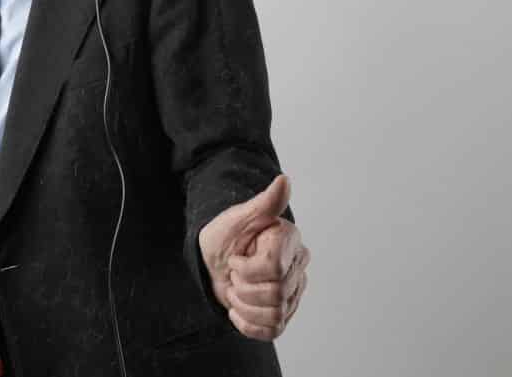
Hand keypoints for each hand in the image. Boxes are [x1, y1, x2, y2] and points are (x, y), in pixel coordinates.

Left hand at [198, 174, 309, 340]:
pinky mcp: (284, 313)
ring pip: (275, 315)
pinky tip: (238, 309)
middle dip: (243, 286)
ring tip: (236, 290)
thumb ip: (264, 203)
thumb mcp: (238, 217)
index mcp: (290, 240)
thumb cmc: (225, 235)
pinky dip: (248, 324)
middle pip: (275, 293)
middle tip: (234, 274)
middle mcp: (298, 266)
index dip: (247, 268)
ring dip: (244, 306)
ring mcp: (294, 292)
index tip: (235, 258)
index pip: (274, 269)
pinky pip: (272, 331)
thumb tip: (284, 180)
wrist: (214, 259)